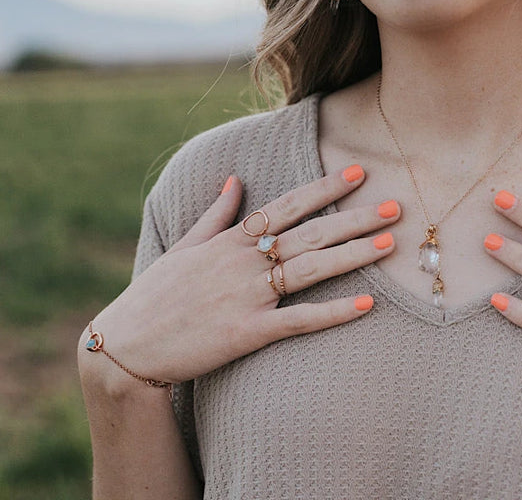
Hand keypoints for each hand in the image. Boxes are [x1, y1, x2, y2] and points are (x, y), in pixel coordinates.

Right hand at [80, 166, 399, 387]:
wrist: (125, 348)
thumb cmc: (155, 297)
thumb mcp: (182, 247)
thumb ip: (215, 215)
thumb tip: (234, 180)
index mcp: (229, 240)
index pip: (287, 206)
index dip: (324, 188)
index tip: (358, 171)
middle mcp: (241, 262)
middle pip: (309, 233)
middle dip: (355, 217)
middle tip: (396, 207)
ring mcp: (245, 296)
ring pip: (310, 269)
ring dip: (352, 255)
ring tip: (389, 244)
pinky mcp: (246, 333)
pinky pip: (298, 321)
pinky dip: (333, 313)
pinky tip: (366, 305)